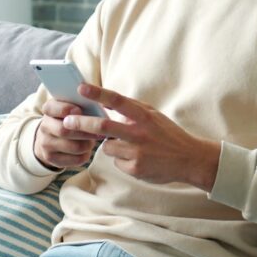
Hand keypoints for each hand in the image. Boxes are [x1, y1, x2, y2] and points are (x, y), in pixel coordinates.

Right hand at [33, 99, 102, 169]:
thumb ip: (81, 102)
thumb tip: (98, 100)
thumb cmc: (69, 118)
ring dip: (88, 144)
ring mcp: (46, 144)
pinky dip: (86, 154)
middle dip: (84, 131)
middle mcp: (44, 127)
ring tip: (94, 140)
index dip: (66, 109)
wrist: (51, 137)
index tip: (79, 110)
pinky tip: (87, 149)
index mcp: (49, 109)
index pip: (52, 108)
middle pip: (64, 131)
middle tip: (99, 130)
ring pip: (74, 147)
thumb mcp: (71, 106)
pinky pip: (76, 159)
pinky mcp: (52, 158)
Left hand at [62, 84, 220, 191]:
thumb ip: (133, 110)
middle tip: (67, 122)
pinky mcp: (135, 168)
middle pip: (103, 126)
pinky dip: (122, 160)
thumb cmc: (168, 134)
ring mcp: (136, 152)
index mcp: (143, 116)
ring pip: (107, 147)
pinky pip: (116, 162)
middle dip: (81, 123)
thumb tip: (108, 103)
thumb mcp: (153, 116)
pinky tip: (138, 159)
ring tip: (129, 147)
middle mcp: (139, 133)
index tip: (81, 88)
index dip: (97, 94)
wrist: (188, 159)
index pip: (117, 101)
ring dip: (110, 146)